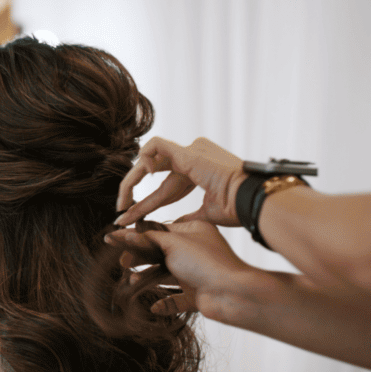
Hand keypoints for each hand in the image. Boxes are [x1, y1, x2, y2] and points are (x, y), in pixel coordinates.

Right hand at [109, 221, 257, 325]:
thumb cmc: (207, 262)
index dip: (137, 236)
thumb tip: (124, 233)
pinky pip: (176, 299)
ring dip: (148, 280)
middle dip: (139, 259)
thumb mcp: (173, 243)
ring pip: (165, 276)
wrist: (232, 293)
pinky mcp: (197, 295)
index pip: (159, 231)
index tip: (115, 239)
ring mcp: (195, 274)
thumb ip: (147, 239)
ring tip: (132, 283)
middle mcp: (194, 251)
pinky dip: (164, 303)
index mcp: (193, 231)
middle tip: (122, 263)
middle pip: (159, 253)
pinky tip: (155, 306)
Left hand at [115, 137, 246, 226]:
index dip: (144, 201)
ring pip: (149, 156)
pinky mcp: (188, 150)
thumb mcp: (206, 214)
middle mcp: (194, 156)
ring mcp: (192, 150)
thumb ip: (188, 216)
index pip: (163, 182)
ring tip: (125, 199)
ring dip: (132, 178)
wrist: (251, 201)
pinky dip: (144, 159)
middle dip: (131, 188)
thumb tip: (176, 226)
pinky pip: (155, 145)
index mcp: (198, 170)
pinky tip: (144, 180)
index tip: (127, 218)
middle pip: (152, 168)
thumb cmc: (237, 209)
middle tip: (119, 209)